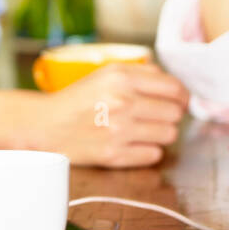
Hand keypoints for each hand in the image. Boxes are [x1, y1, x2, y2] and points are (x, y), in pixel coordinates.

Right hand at [39, 63, 188, 167]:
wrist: (46, 126)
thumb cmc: (78, 99)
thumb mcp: (107, 73)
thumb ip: (142, 73)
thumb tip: (173, 84)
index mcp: (122, 78)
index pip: (174, 88)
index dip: (182, 96)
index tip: (179, 101)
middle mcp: (123, 103)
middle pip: (175, 113)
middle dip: (171, 114)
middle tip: (158, 116)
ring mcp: (119, 131)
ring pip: (169, 135)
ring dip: (161, 133)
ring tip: (144, 130)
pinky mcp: (114, 155)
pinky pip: (153, 155)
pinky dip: (149, 150)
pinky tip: (135, 144)